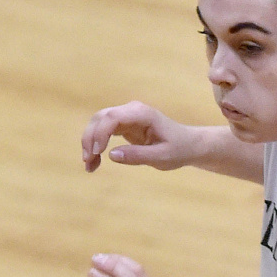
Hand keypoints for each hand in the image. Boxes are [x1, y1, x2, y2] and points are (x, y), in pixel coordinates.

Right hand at [81, 102, 198, 171]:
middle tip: (88, 161)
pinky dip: (96, 146)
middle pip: (100, 118)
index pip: (113, 117)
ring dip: (89, 143)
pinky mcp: (123, 125)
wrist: (189, 145)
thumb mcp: (162, 157)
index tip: (97, 152)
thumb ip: (138, 155)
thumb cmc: (179, 149)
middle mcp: (132, 111)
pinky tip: (94, 163)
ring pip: (97, 124)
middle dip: (90, 139)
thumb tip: (111, 155)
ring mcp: (126, 117)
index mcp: (142, 113)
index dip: (100, 133)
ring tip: (89, 166)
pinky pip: (103, 132)